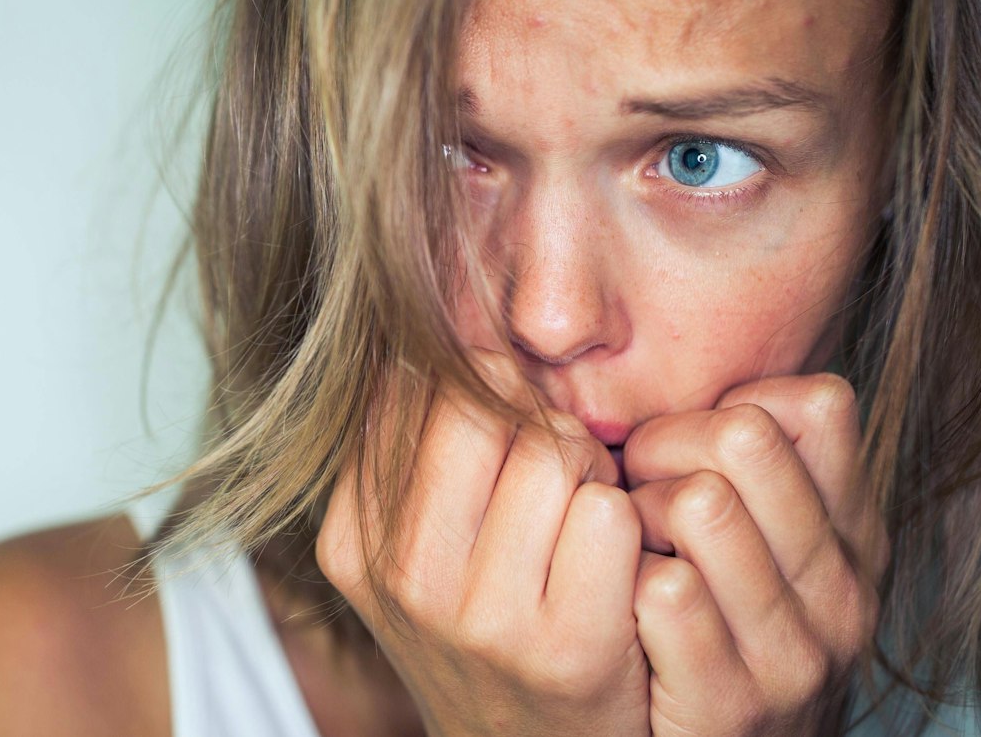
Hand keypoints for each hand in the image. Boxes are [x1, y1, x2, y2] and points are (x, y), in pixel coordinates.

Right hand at [317, 351, 649, 736]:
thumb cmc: (489, 632)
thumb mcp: (416, 548)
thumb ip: (416, 447)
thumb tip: (437, 332)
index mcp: (353, 538)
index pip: (414, 383)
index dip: (480, 389)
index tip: (501, 436)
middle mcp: (401, 577)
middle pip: (487, 405)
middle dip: (536, 418)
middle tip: (557, 471)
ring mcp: (478, 618)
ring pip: (555, 450)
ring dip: (590, 470)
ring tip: (585, 521)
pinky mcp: (562, 648)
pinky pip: (607, 512)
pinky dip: (628, 522)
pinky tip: (616, 564)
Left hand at [622, 373, 887, 735]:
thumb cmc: (705, 629)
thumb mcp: (757, 539)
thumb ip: (752, 458)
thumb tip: (710, 368)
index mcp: (854, 537)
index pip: (816, 404)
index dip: (722, 409)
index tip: (682, 453)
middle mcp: (843, 593)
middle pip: (744, 438)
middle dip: (663, 450)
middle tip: (635, 496)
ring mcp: (794, 656)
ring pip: (702, 504)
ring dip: (637, 517)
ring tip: (630, 552)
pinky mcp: (731, 707)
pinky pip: (665, 590)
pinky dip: (624, 585)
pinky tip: (621, 608)